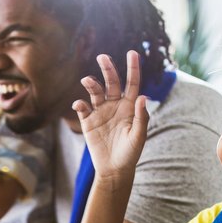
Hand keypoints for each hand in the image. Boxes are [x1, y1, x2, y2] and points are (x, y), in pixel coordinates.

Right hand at [72, 50, 149, 178]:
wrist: (114, 169)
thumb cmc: (130, 153)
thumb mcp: (139, 136)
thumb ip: (141, 117)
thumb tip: (142, 96)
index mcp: (129, 106)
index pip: (132, 83)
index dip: (133, 68)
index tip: (132, 53)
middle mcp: (114, 105)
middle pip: (111, 82)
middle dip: (108, 69)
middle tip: (102, 57)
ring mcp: (100, 112)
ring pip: (95, 91)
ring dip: (91, 84)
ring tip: (87, 81)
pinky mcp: (88, 121)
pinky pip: (83, 108)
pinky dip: (80, 104)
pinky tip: (80, 105)